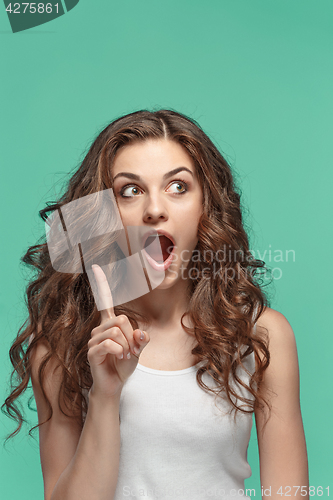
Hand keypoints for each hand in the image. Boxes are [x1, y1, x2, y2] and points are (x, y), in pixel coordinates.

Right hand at [87, 264, 149, 398]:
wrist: (113, 384)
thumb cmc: (124, 364)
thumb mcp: (138, 350)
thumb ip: (141, 340)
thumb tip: (142, 334)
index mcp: (110, 323)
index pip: (104, 300)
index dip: (101, 283)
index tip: (95, 266)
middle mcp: (99, 328)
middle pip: (121, 319)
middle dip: (131, 336)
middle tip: (131, 350)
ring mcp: (94, 339)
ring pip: (116, 332)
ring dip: (126, 346)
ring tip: (124, 356)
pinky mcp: (91, 351)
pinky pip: (110, 344)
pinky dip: (119, 352)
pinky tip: (118, 358)